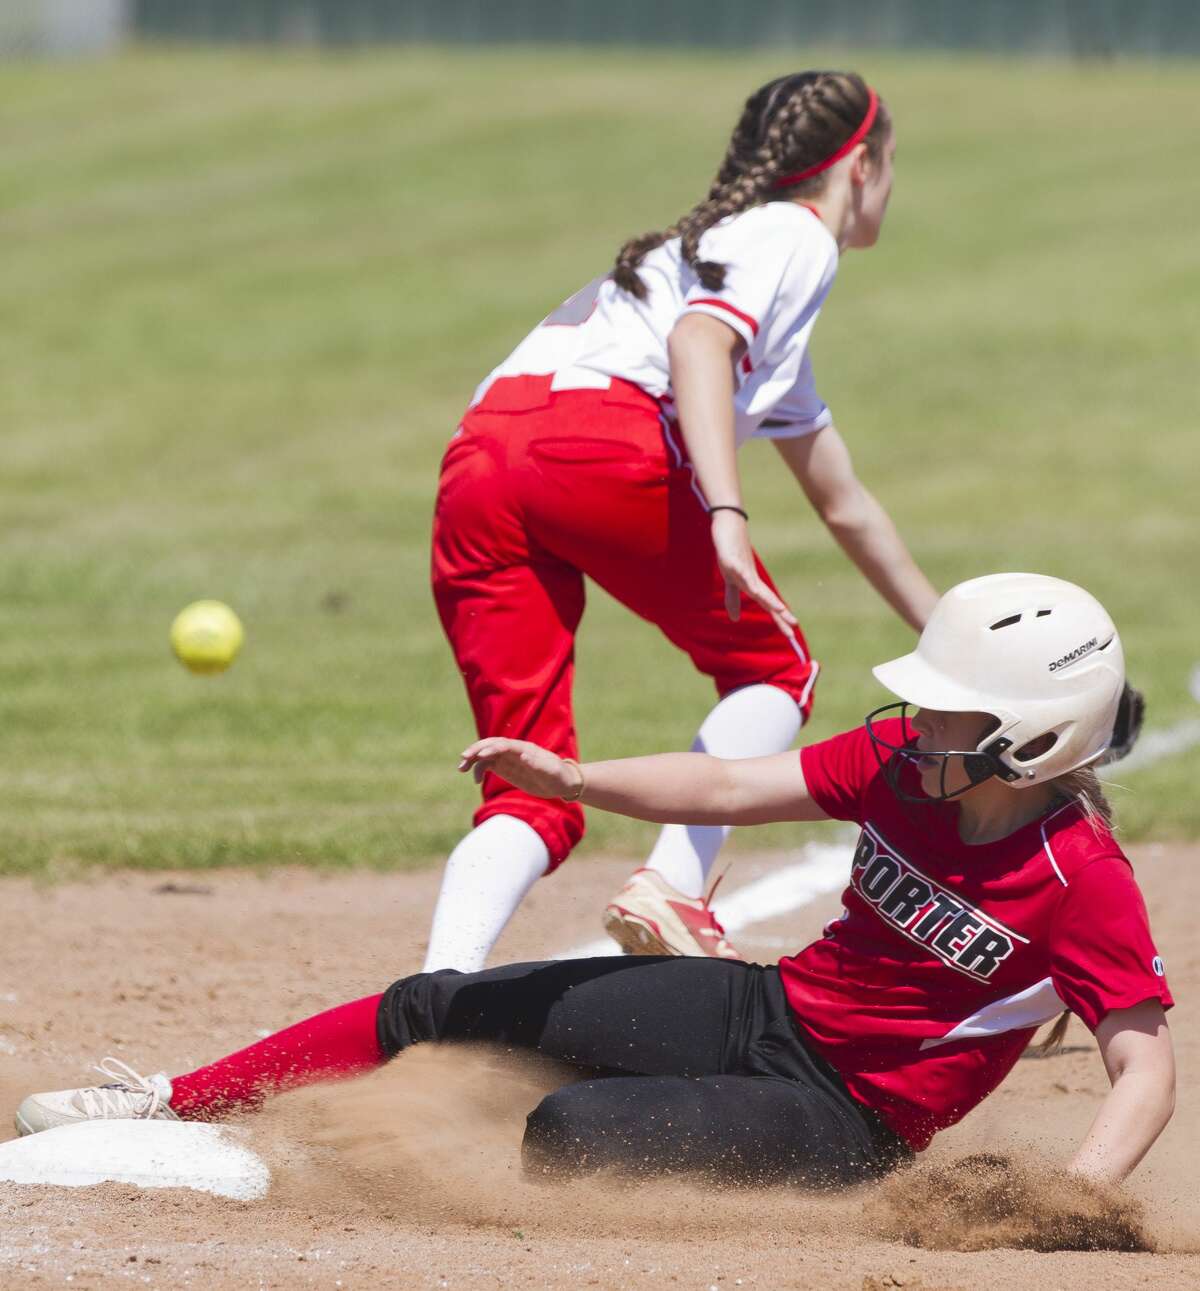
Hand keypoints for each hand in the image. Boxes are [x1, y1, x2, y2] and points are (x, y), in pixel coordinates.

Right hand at [458, 737, 581, 799]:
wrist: (562, 783)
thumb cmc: (559, 776)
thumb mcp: (551, 771)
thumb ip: (538, 764)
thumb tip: (524, 755)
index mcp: (525, 748)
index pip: (504, 744)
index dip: (492, 748)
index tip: (480, 756)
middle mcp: (515, 751)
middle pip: (491, 745)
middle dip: (476, 750)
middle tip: (463, 759)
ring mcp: (509, 759)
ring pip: (487, 754)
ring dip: (473, 759)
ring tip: (461, 768)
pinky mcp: (506, 768)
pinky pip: (488, 765)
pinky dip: (479, 769)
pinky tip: (476, 780)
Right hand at [710, 510, 797, 634]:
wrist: (728, 524)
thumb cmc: (732, 551)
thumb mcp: (731, 580)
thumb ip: (733, 599)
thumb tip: (735, 619)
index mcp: (753, 584)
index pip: (768, 605)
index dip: (779, 619)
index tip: (791, 634)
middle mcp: (752, 578)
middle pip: (768, 599)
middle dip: (780, 613)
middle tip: (794, 627)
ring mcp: (743, 568)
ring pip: (757, 587)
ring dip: (768, 599)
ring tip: (780, 609)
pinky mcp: (732, 559)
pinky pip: (738, 570)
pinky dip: (745, 578)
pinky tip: (751, 587)